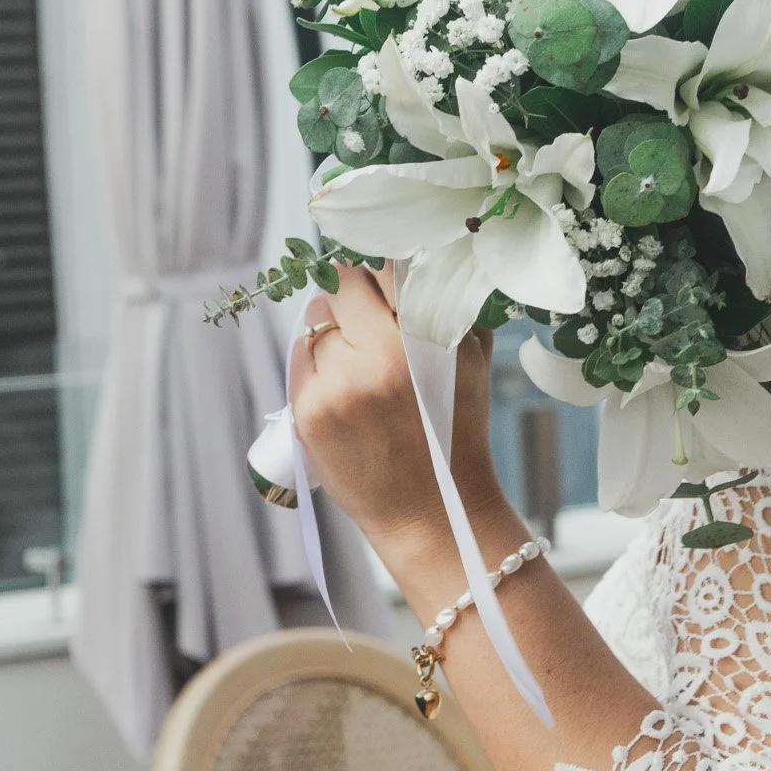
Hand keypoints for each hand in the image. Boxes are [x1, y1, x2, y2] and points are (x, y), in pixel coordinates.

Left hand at [288, 268, 514, 573]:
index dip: (377, 268)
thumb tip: (422, 260)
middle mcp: (377, 357)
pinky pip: (300, 363)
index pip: (380, 266)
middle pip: (340, 289)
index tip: (378, 278)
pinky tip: (343, 391)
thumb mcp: (470, 361)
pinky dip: (316, 368)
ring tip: (360, 368)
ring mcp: (337, 385)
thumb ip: (448, 306)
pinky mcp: (308, 412)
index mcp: (422, 339)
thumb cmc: (456, 432)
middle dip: (350, 298)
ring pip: (315, 326)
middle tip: (366, 321)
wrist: (432, 510)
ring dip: (331, 334)